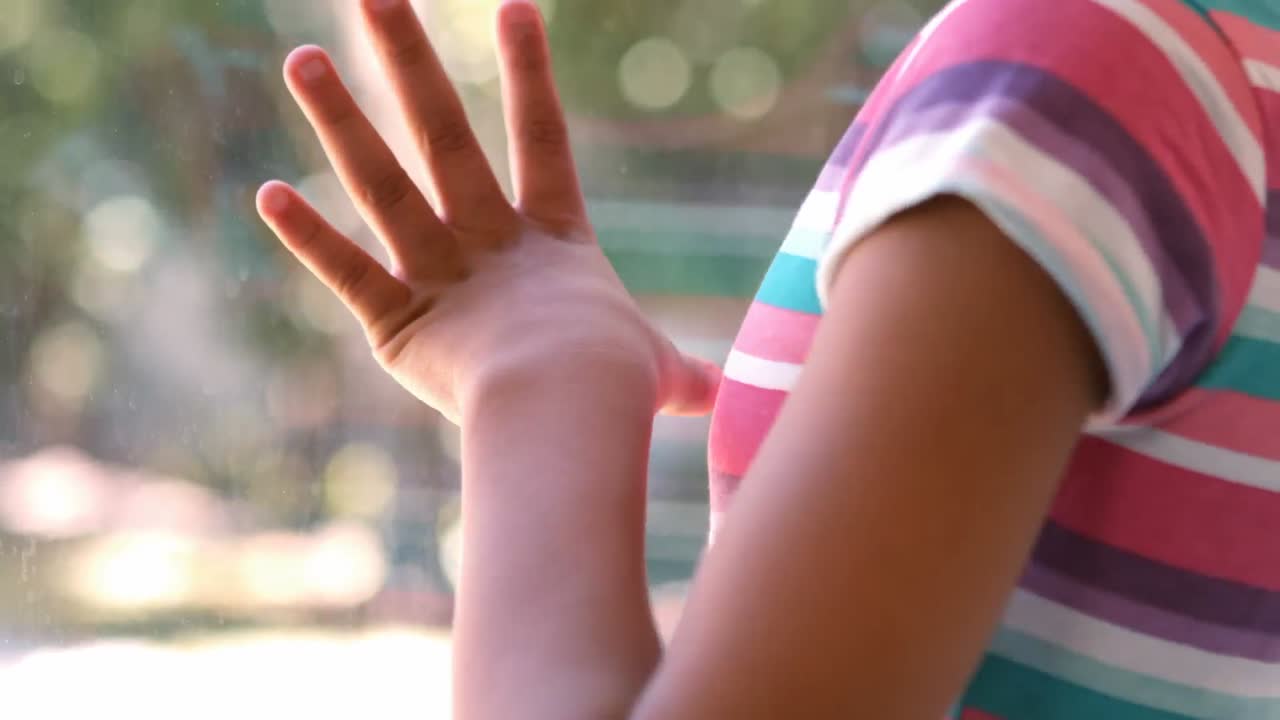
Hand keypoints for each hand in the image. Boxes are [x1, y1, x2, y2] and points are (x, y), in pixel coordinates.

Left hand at [256, 0, 717, 423]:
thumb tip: (718, 395)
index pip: (543, 139)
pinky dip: (309, 239)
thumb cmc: (618, 389)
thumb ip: (683, 376)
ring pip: (384, 185)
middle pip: (444, 133)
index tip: (513, 4)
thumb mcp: (658, 374)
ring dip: (343, 120)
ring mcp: (441, 276)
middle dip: (409, 61)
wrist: (571, 409)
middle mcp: (489, 244)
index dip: (531, 74)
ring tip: (300, 58)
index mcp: (553, 244)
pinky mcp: (400, 325)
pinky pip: (349, 274)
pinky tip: (264, 195)